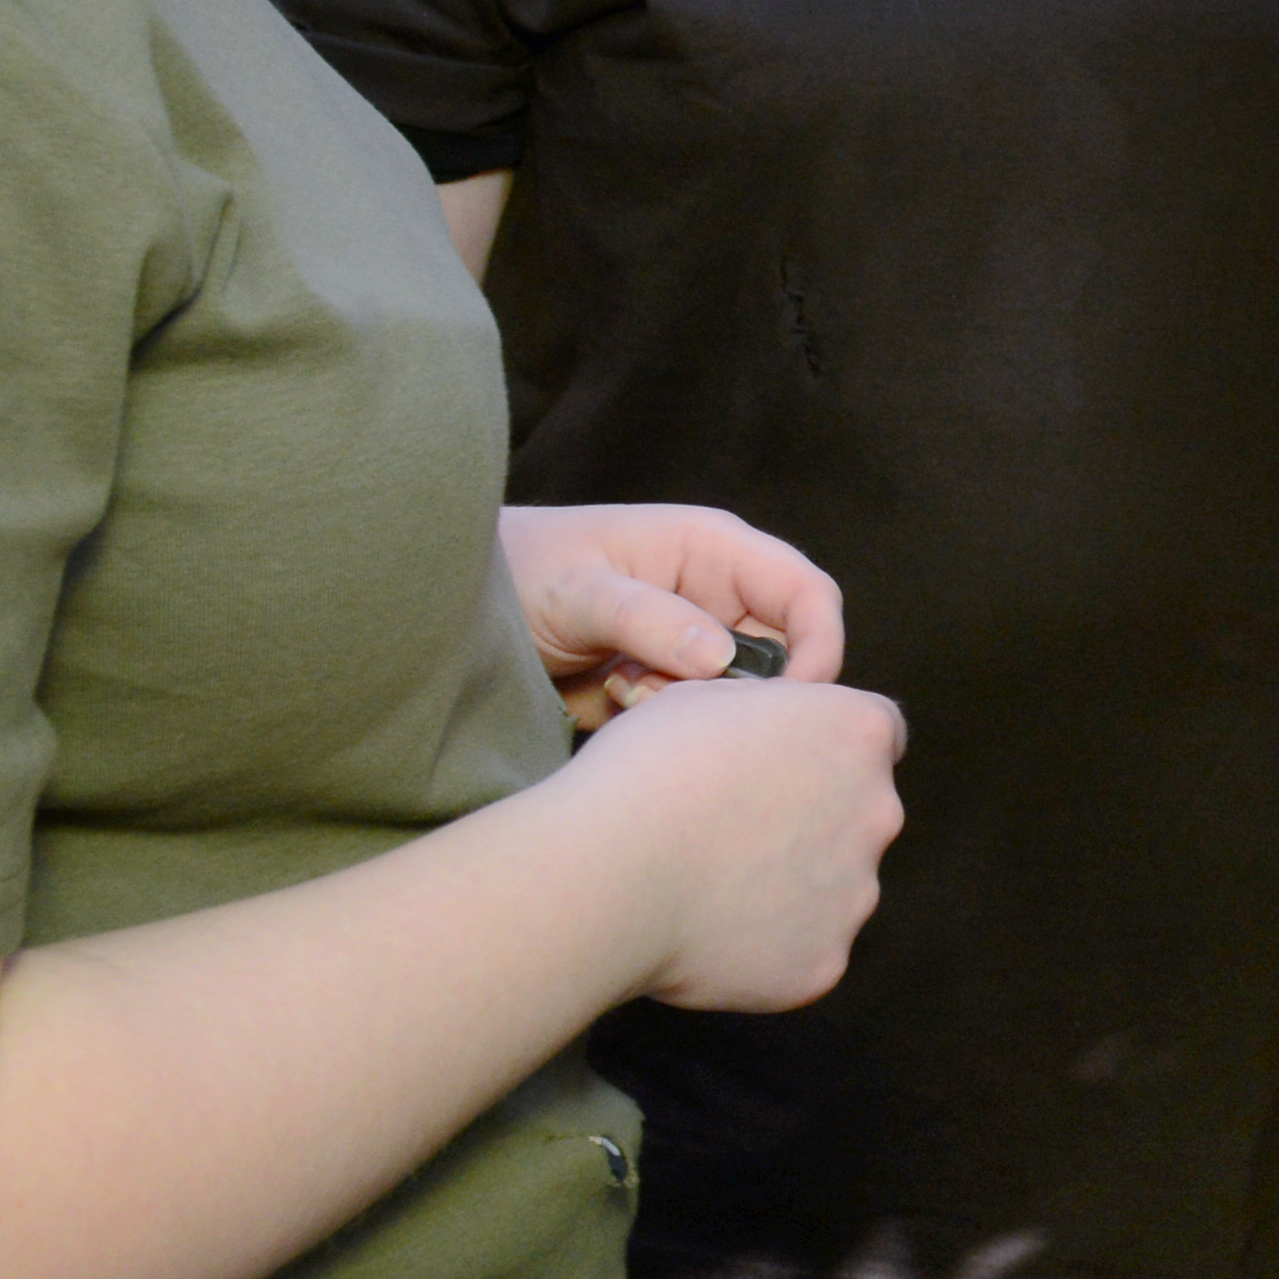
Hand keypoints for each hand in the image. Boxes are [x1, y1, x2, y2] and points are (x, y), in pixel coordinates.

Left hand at [503, 502, 851, 729]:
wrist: (458, 612)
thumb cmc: (520, 572)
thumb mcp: (578, 590)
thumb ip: (648, 619)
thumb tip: (720, 660)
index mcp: (715, 551)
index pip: (807, 594)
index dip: (819, 647)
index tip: (794, 707)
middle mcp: (720, 599)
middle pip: (786, 657)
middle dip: (746, 693)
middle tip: (675, 700)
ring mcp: (697, 647)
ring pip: (742, 698)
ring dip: (695, 711)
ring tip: (625, 691)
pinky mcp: (670, 689)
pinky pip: (700, 723)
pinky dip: (665, 727)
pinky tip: (610, 701)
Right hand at [560, 663, 905, 1013]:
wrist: (610, 873)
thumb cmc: (647, 769)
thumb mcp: (710, 698)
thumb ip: (769, 716)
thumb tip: (773, 739)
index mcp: (858, 735)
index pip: (875, 734)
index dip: (825, 746)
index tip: (779, 764)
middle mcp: (878, 814)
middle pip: (859, 813)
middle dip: (812, 819)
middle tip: (732, 832)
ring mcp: (856, 896)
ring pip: (833, 887)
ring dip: (789, 886)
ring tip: (707, 889)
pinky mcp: (824, 964)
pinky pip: (801, 950)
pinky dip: (764, 947)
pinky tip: (705, 936)